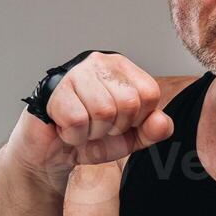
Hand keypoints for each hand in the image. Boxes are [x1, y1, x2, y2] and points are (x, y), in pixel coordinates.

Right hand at [6, 52, 173, 183]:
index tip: (121, 123)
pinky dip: (75, 136)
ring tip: (83, 128)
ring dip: (93, 133)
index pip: (150, 93)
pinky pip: (77, 120)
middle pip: (128, 102)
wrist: (52, 152)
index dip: (138, 119)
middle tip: (98, 127)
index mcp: (122, 68)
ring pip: (103, 111)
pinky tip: (66, 130)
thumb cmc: (91, 137)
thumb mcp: (130, 137)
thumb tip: (163, 122)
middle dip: (115, 127)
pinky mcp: (55, 90)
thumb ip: (152, 130)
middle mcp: (100, 63)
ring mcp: (76, 73)